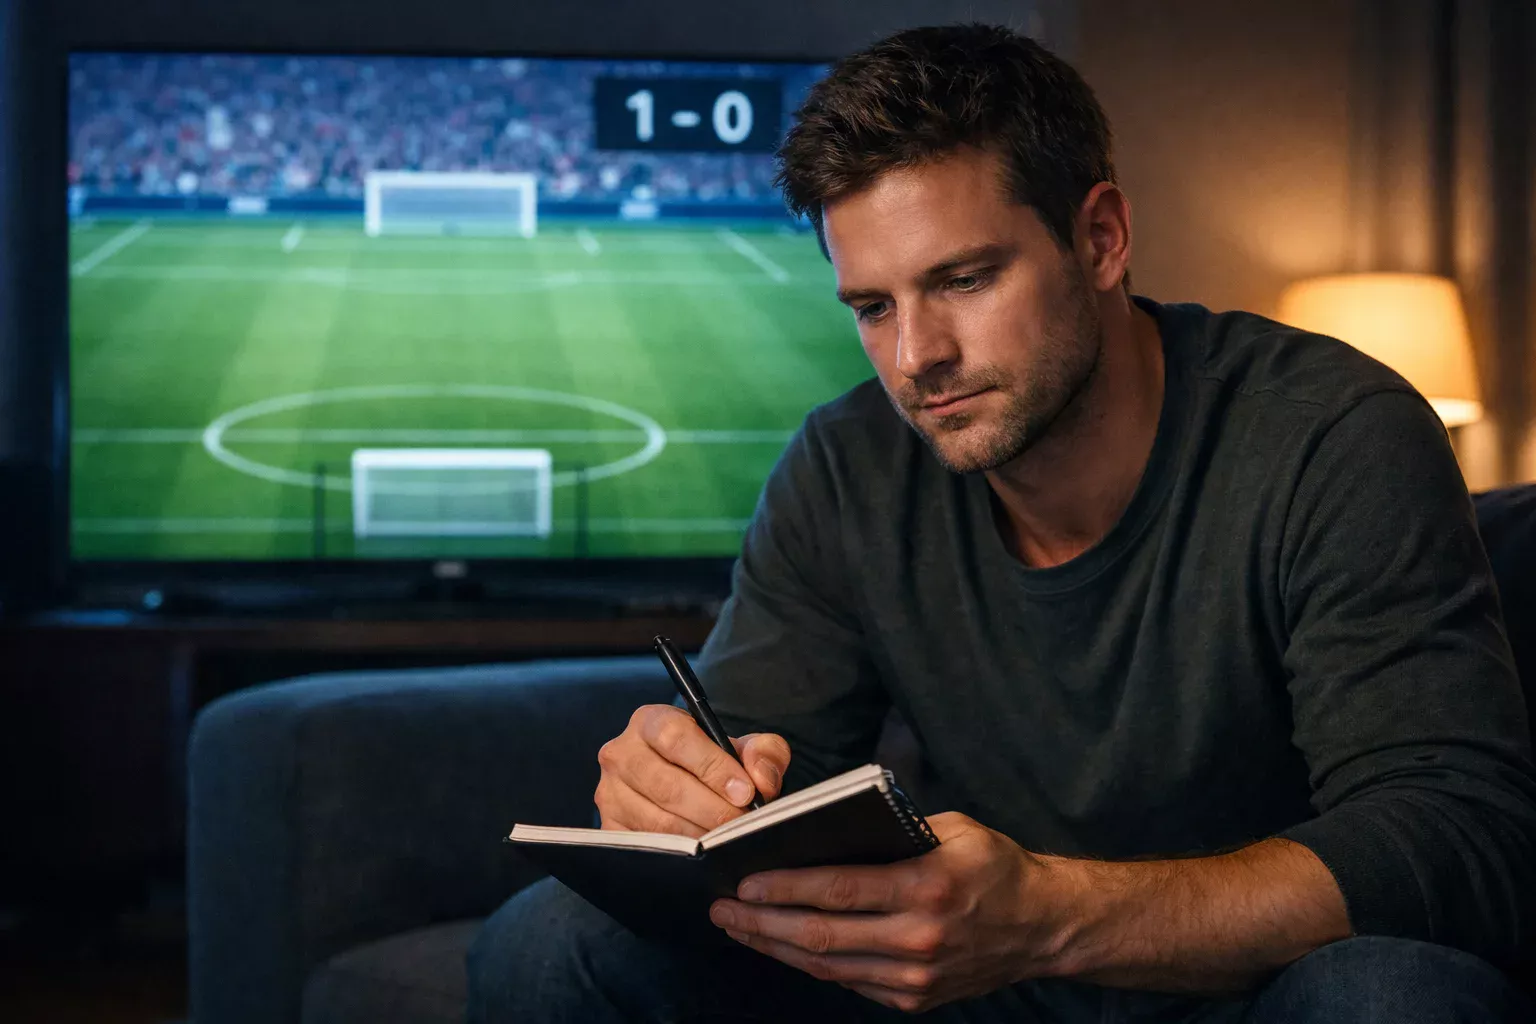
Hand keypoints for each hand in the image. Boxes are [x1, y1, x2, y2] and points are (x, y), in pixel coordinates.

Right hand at [594, 704, 790, 837]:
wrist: (687, 784)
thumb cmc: (714, 763)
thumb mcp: (744, 748)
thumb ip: (763, 753)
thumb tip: (761, 780)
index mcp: (651, 721)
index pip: (676, 738)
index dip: (713, 766)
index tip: (744, 792)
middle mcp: (621, 753)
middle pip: (667, 785)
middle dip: (712, 809)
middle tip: (742, 824)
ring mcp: (610, 792)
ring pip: (656, 821)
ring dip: (698, 835)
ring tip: (727, 841)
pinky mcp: (609, 827)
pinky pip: (644, 846)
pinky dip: (677, 854)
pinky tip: (702, 856)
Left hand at [707, 812, 1066, 1013]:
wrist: (1043, 926)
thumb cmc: (995, 867)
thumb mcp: (953, 829)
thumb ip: (894, 832)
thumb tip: (826, 830)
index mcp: (927, 886)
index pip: (838, 889)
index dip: (784, 887)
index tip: (743, 880)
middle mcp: (918, 937)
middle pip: (821, 934)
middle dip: (761, 922)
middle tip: (723, 909)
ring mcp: (914, 976)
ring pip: (827, 965)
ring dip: (775, 946)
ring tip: (739, 927)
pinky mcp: (913, 999)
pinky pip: (849, 981)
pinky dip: (810, 963)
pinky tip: (783, 945)